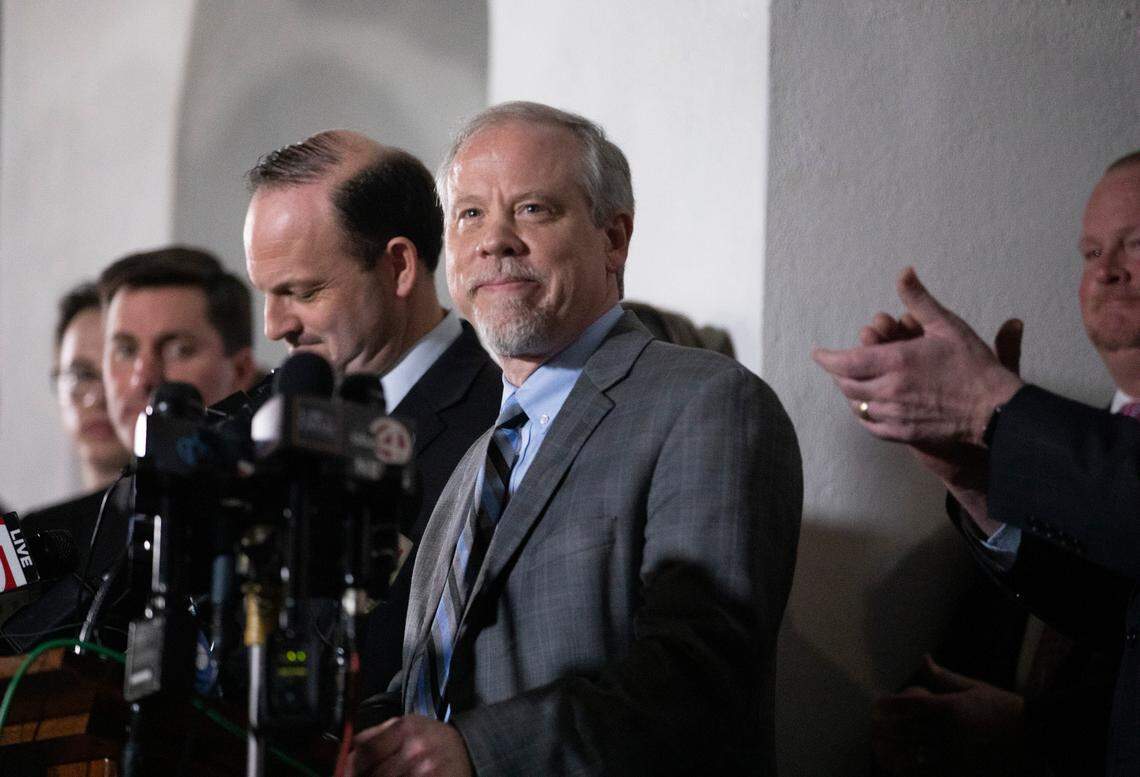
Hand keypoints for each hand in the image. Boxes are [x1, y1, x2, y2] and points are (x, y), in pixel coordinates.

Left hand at [347, 715, 472, 776]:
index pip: (364, 752)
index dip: (349, 768)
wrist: (468, 750)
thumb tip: (343, 751)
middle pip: (374, 775)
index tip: (344, 773)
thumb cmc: (431, 739)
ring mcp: (427, 771)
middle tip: (365, 776)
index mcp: (406, 728)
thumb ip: (375, 736)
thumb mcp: (406, 726)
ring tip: (387, 775)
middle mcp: (416, 749)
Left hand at [813, 267, 1024, 446]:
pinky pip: (872, 425)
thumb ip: (919, 300)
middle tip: (838, 366)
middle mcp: (890, 390)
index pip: (844, 362)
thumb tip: (904, 272)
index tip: (818, 354)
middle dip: (838, 374)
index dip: (826, 358)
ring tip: (855, 383)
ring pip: (857, 405)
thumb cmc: (974, 366)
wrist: (995, 411)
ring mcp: (895, 414)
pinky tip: (869, 407)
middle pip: (846, 385)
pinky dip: (864, 415)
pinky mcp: (904, 433)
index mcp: (896, 362)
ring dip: (852, 393)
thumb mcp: (947, 325)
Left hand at [872, 655, 1029, 776]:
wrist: (1034, 734)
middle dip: (885, 731)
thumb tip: (924, 659)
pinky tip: (899, 769)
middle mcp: (949, 731)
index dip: (889, 706)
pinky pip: (930, 772)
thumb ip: (944, 677)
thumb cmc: (1002, 707)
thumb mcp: (974, 687)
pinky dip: (912, 770)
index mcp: (950, 707)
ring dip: (893, 753)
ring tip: (879, 751)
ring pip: (914, 755)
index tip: (876, 707)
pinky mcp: (962, 771)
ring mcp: (955, 754)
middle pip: (906, 731)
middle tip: (871, 730)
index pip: (909, 706)